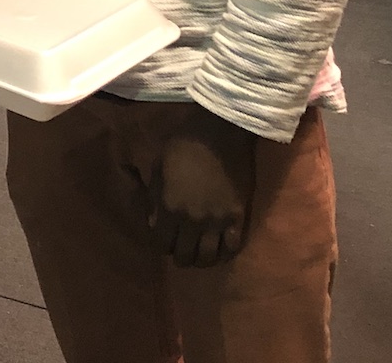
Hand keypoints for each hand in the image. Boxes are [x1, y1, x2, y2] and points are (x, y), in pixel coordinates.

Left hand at [138, 102, 256, 266]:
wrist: (219, 132)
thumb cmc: (183, 144)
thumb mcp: (158, 167)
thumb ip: (153, 197)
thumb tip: (153, 221)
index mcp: (169, 206)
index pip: (161, 243)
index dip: (160, 244)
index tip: (163, 239)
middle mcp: (192, 220)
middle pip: (185, 255)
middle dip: (179, 255)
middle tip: (180, 247)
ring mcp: (217, 221)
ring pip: (209, 257)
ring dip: (201, 258)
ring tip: (199, 251)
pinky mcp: (238, 217)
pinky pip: (232, 247)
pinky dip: (224, 253)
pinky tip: (219, 249)